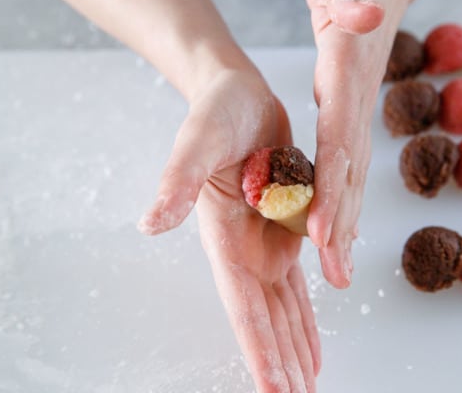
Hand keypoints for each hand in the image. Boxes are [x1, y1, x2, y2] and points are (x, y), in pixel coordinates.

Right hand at [138, 69, 320, 391]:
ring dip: (295, 347)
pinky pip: (299, 283)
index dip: (259, 350)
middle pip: (267, 320)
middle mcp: (246, 250)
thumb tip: (149, 224)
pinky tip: (312, 339)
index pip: (243, 308)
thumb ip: (178, 182)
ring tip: (306, 383)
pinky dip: (306, 314)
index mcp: (225, 239)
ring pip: (286, 309)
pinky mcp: (287, 230)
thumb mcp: (198, 142)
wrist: (239, 97)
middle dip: (281, 363)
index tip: (274, 390)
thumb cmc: (217, 114)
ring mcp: (267, 243)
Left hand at [305, 0, 414, 287]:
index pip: (339, 146)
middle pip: (351, 175)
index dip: (334, 191)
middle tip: (337, 277)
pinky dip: (347, 203)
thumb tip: (366, 10)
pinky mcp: (351, 120)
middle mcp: (355, 107)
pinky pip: (350, 169)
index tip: (323, 235)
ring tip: (340, 271)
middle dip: (343, 228)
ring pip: (354, 179)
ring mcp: (357, 117)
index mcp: (346, 82)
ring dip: (347, 226)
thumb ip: (350, 3)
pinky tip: (341, 232)